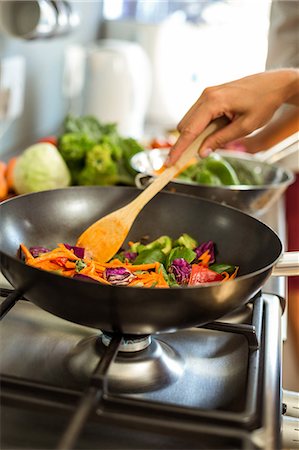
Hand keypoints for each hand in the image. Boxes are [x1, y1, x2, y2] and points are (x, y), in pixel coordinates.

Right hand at [166, 69, 298, 164]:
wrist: (274, 85)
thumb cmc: (264, 103)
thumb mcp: (244, 127)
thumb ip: (220, 140)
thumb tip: (201, 152)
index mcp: (213, 102)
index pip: (189, 130)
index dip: (178, 149)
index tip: (169, 162)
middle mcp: (206, 95)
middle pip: (185, 126)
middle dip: (189, 142)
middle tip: (204, 152)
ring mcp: (207, 94)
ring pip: (190, 121)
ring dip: (198, 134)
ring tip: (223, 133)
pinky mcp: (210, 95)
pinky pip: (198, 115)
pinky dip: (203, 126)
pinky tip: (221, 126)